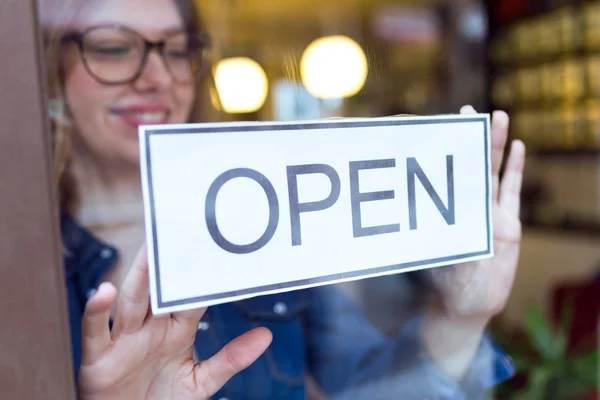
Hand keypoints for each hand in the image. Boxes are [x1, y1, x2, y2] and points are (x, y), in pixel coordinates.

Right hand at [78, 245, 271, 399]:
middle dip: (168, 264)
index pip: (191, 297)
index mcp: (176, 331)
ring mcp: (124, 340)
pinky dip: (96, 310)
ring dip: (139, 276)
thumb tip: (267, 335)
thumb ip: (231, 359)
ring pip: (132, 302)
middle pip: (159, 291)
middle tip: (179, 233)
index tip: (215, 249)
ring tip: (147, 251)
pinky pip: (95, 331)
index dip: (202, 275)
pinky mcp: (98, 357)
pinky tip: (104, 291)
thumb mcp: (201, 381)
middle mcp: (150, 329)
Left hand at [429, 105, 525, 322]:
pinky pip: (512, 192)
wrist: (471, 306)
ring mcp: (490, 213)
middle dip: (472, 139)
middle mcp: (470, 208)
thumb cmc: (449, 287)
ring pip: (494, 173)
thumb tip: (444, 226)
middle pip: (472, 167)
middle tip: (469, 111)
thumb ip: (451, 245)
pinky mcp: (509, 224)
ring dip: (496, 146)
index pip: (449, 176)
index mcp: (451, 214)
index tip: (442, 127)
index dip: (447, 153)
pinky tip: (518, 147)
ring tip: (499, 117)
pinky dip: (515, 170)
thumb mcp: (446, 264)